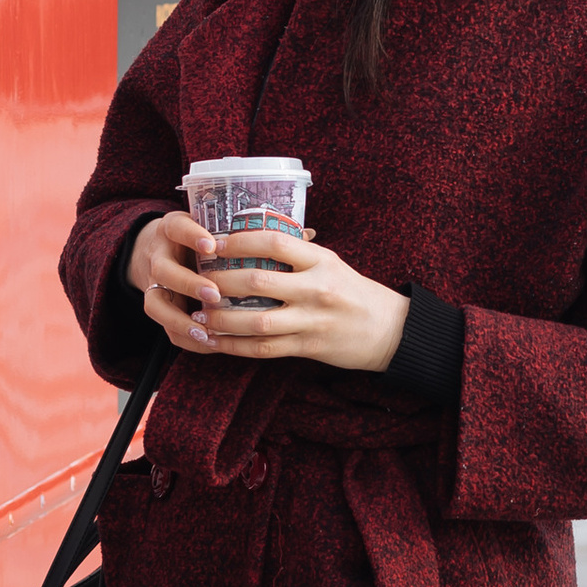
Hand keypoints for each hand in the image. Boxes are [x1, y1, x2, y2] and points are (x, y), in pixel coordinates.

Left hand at [130, 214, 408, 373]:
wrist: (389, 331)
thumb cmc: (355, 292)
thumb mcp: (331, 263)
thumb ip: (298, 253)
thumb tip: (255, 237)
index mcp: (321, 261)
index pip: (275, 242)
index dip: (241, 241)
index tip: (216, 243)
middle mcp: (316, 289)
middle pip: (257, 282)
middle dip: (220, 281)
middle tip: (197, 279)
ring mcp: (311, 320)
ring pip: (256, 321)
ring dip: (221, 318)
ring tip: (199, 314)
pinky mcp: (308, 347)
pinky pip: (263, 349)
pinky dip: (236, 346)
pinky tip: (216, 341)